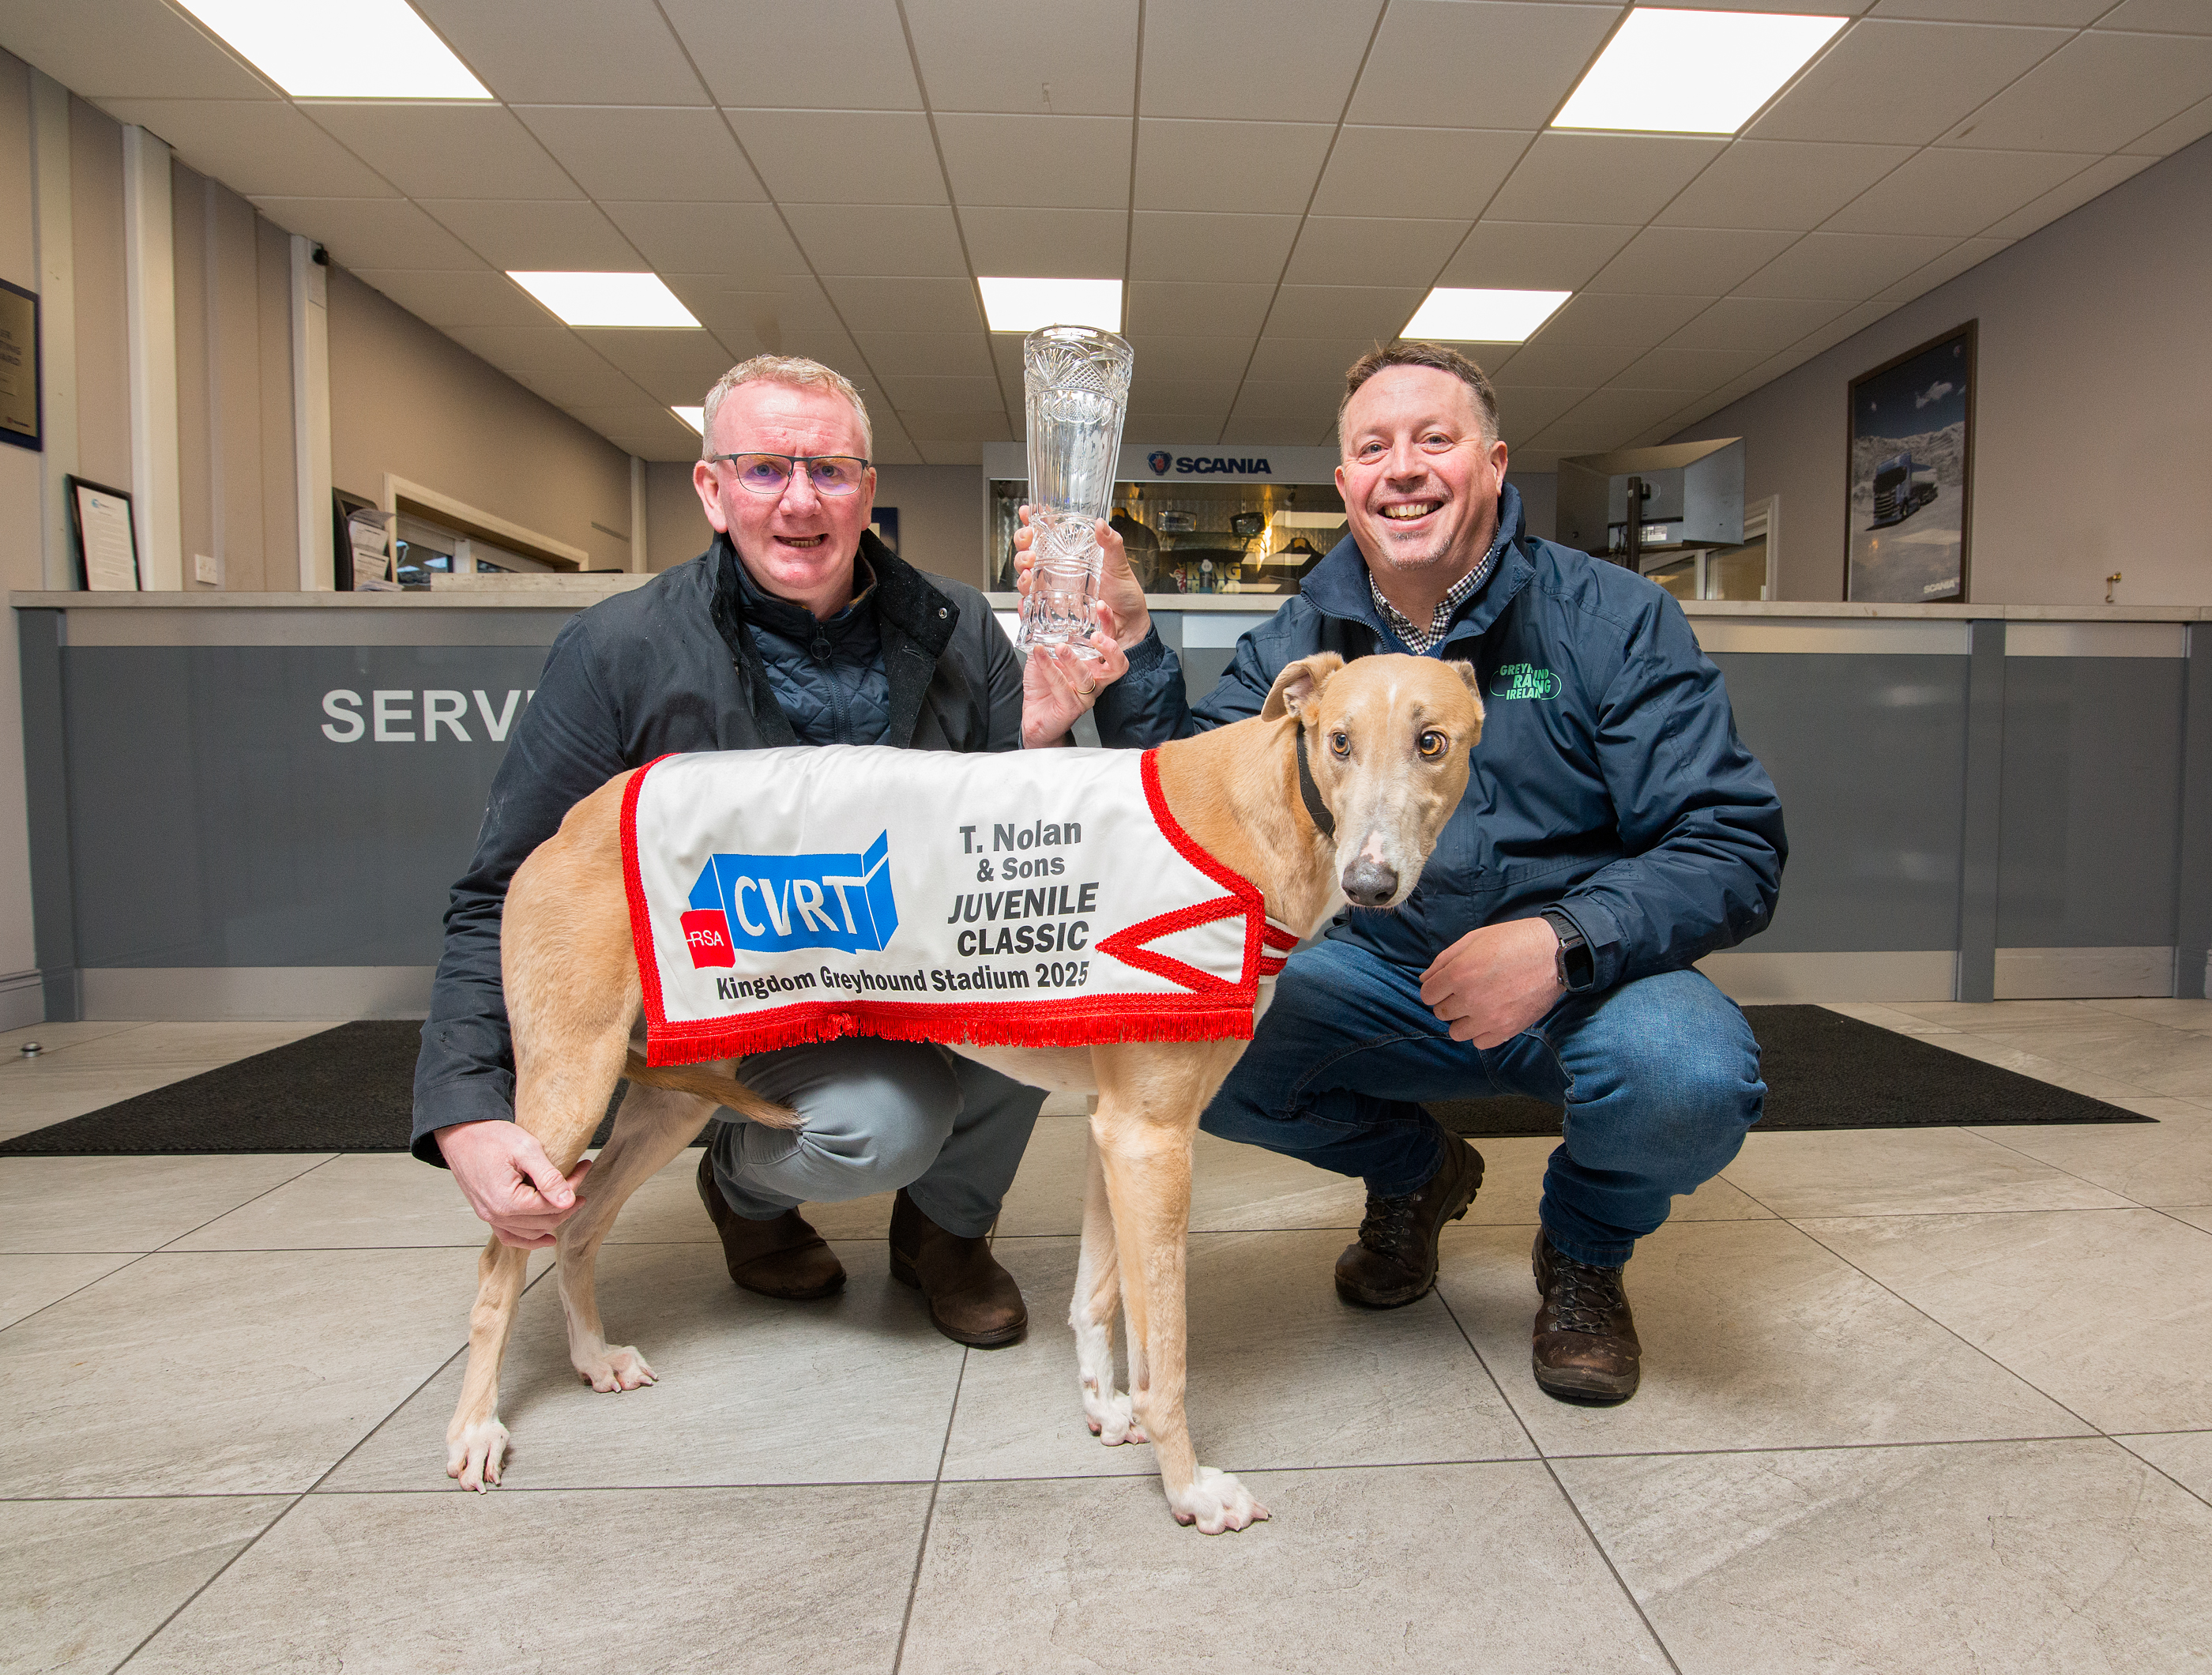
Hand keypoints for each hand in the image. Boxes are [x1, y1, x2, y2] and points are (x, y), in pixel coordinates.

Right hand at [437, 1119, 591, 1248]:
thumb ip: (548, 1177)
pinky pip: (510, 1236)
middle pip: (545, 1221)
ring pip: (531, 1232)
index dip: (573, 1187)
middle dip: (567, 1203)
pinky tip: (546, 1237)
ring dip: (554, 1218)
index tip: (583, 1167)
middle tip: (580, 1180)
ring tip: (570, 1202)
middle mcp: (497, 1215)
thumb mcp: (526, 1150)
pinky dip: (529, 1239)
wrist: (461, 1133)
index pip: (552, 1205)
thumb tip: (568, 1201)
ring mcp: (489, 1216)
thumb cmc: (491, 1137)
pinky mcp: (486, 1213)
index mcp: (508, 1201)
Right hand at [1014, 508, 1150, 650]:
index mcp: (1069, 556)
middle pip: (1027, 555)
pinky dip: (1024, 606)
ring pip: (1026, 580)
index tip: (1025, 512)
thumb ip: (1111, 543)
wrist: (1129, 623)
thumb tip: (1101, 524)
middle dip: (1022, 546)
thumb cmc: (1123, 593)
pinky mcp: (1055, 613)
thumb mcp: (1118, 564)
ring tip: (1029, 572)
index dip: (1030, 522)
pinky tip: (1025, 601)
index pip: (1043, 535)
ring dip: (1022, 574)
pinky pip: (1033, 610)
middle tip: (1029, 544)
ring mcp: (1054, 592)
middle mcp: (1057, 572)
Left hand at [1021, 600, 1130, 747]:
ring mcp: (1085, 695)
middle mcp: (1094, 679)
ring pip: (1087, 676)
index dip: (1109, 625)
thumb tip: (1025, 606)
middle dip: (1110, 647)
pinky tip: (1038, 655)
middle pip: (1118, 664)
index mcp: (1093, 664)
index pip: (1110, 642)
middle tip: (1096, 635)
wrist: (1035, 718)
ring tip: (1060, 646)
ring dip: (1073, 659)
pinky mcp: (1072, 707)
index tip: (1100, 606)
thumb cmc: (1044, 687)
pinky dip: (1049, 668)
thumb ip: (1038, 633)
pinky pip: (1062, 686)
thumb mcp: (1042, 654)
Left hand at [1419, 918, 1566, 1047]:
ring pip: (1457, 1032)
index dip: (1435, 988)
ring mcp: (1489, 1017)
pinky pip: (1480, 1043)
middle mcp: (1470, 998)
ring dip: (1462, 1020)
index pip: (1427, 994)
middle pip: (1441, 1013)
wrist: (1554, 954)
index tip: (1445, 985)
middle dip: (1448, 1002)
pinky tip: (1489, 1017)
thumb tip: (1425, 979)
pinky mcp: (1507, 1029)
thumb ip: (1444, 960)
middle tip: (1464, 992)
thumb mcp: (1474, 939)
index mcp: (1459, 973)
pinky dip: (1481, 1033)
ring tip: (1476, 1007)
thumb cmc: (1514, 941)